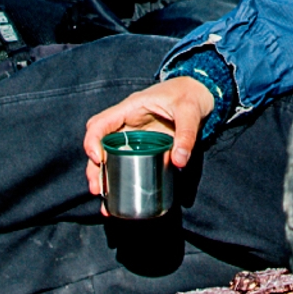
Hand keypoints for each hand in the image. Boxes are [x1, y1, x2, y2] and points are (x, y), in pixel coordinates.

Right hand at [81, 76, 216, 200]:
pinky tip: (119, 199)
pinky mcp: (144, 148)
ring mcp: (134, 137)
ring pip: (110, 157)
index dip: (93, 141)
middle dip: (95, 168)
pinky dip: (121, 180)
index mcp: (130, 109)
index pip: (100, 123)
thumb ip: (186, 135)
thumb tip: (179, 162)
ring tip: (104, 201)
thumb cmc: (190, 95)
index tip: (98, 160)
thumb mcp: (190, 112)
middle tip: (97, 189)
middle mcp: (127, 124)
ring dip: (104, 178)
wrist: (200, 92)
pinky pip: (127, 163)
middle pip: (100, 145)